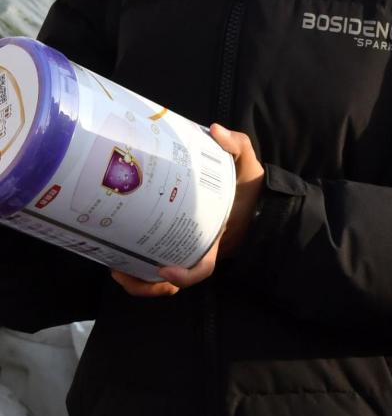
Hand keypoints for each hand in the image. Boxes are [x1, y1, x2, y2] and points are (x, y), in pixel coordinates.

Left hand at [111, 123, 264, 296]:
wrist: (254, 197)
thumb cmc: (250, 186)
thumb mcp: (248, 163)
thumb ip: (237, 146)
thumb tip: (216, 131)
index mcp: (214, 239)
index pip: (202, 268)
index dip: (185, 275)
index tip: (164, 268)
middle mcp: (199, 250)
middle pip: (172, 282)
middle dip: (145, 284)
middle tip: (119, 271)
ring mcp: (185, 249)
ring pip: (160, 279)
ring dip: (137, 280)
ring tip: (113, 268)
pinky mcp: (173, 242)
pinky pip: (155, 263)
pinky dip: (139, 265)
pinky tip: (119, 251)